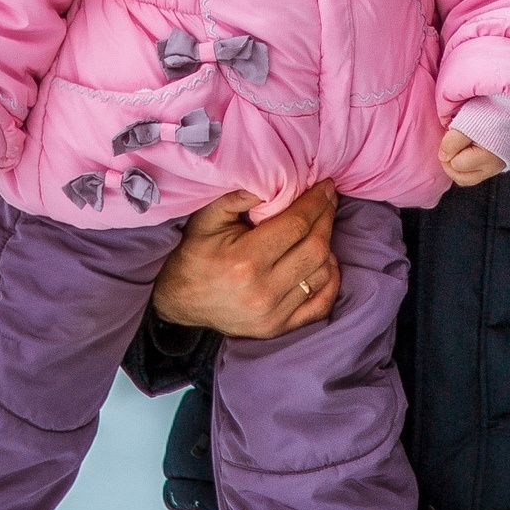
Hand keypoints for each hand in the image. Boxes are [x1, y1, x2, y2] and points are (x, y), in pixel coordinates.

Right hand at [151, 181, 340, 337]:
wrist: (179, 301)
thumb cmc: (196, 254)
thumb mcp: (207, 219)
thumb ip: (237, 196)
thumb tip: (271, 181)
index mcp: (245, 261)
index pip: (297, 225)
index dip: (316, 202)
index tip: (325, 186)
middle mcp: (262, 290)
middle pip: (315, 248)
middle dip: (326, 218)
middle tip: (327, 200)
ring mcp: (272, 313)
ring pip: (321, 273)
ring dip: (328, 247)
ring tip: (321, 228)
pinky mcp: (277, 328)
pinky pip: (320, 304)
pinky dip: (330, 281)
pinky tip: (324, 262)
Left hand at [439, 129, 507, 186]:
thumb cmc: (490, 114)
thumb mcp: (467, 123)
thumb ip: (452, 142)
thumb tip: (443, 157)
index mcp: (488, 158)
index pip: (456, 164)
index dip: (450, 149)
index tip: (453, 133)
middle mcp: (493, 169)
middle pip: (460, 178)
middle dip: (451, 162)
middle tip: (452, 143)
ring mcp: (495, 170)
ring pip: (466, 179)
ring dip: (457, 167)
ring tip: (458, 149)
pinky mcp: (495, 167)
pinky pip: (473, 175)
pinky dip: (465, 167)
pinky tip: (465, 153)